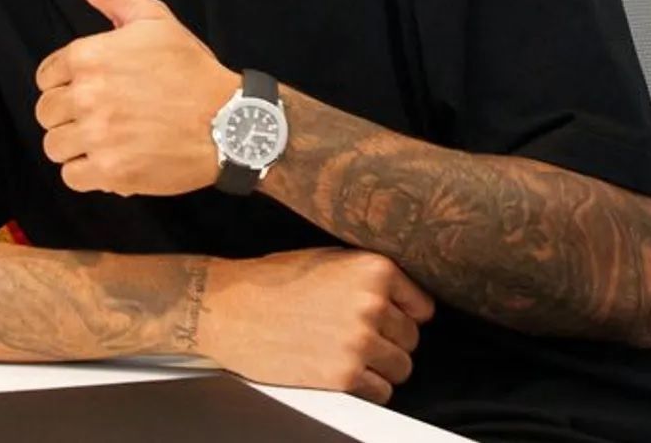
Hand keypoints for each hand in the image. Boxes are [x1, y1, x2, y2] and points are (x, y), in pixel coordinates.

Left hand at [33, 0, 238, 196]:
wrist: (231, 122)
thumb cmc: (190, 69)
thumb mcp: (150, 17)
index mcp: (89, 55)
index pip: (46, 76)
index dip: (68, 83)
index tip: (95, 88)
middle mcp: (88, 95)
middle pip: (45, 112)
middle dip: (69, 114)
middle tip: (103, 115)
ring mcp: (99, 135)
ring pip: (54, 146)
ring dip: (75, 145)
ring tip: (107, 138)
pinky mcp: (112, 171)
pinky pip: (72, 176)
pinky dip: (88, 173)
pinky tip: (113, 159)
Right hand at [196, 248, 435, 401]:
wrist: (228, 308)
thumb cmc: (273, 282)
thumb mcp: (328, 260)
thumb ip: (368, 277)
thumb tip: (404, 299)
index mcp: (373, 270)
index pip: (422, 307)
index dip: (401, 315)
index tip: (383, 319)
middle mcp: (372, 304)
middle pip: (411, 339)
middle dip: (387, 341)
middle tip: (354, 337)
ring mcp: (359, 342)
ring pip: (401, 367)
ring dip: (379, 367)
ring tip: (347, 355)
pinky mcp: (344, 375)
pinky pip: (381, 392)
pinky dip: (365, 388)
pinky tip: (339, 370)